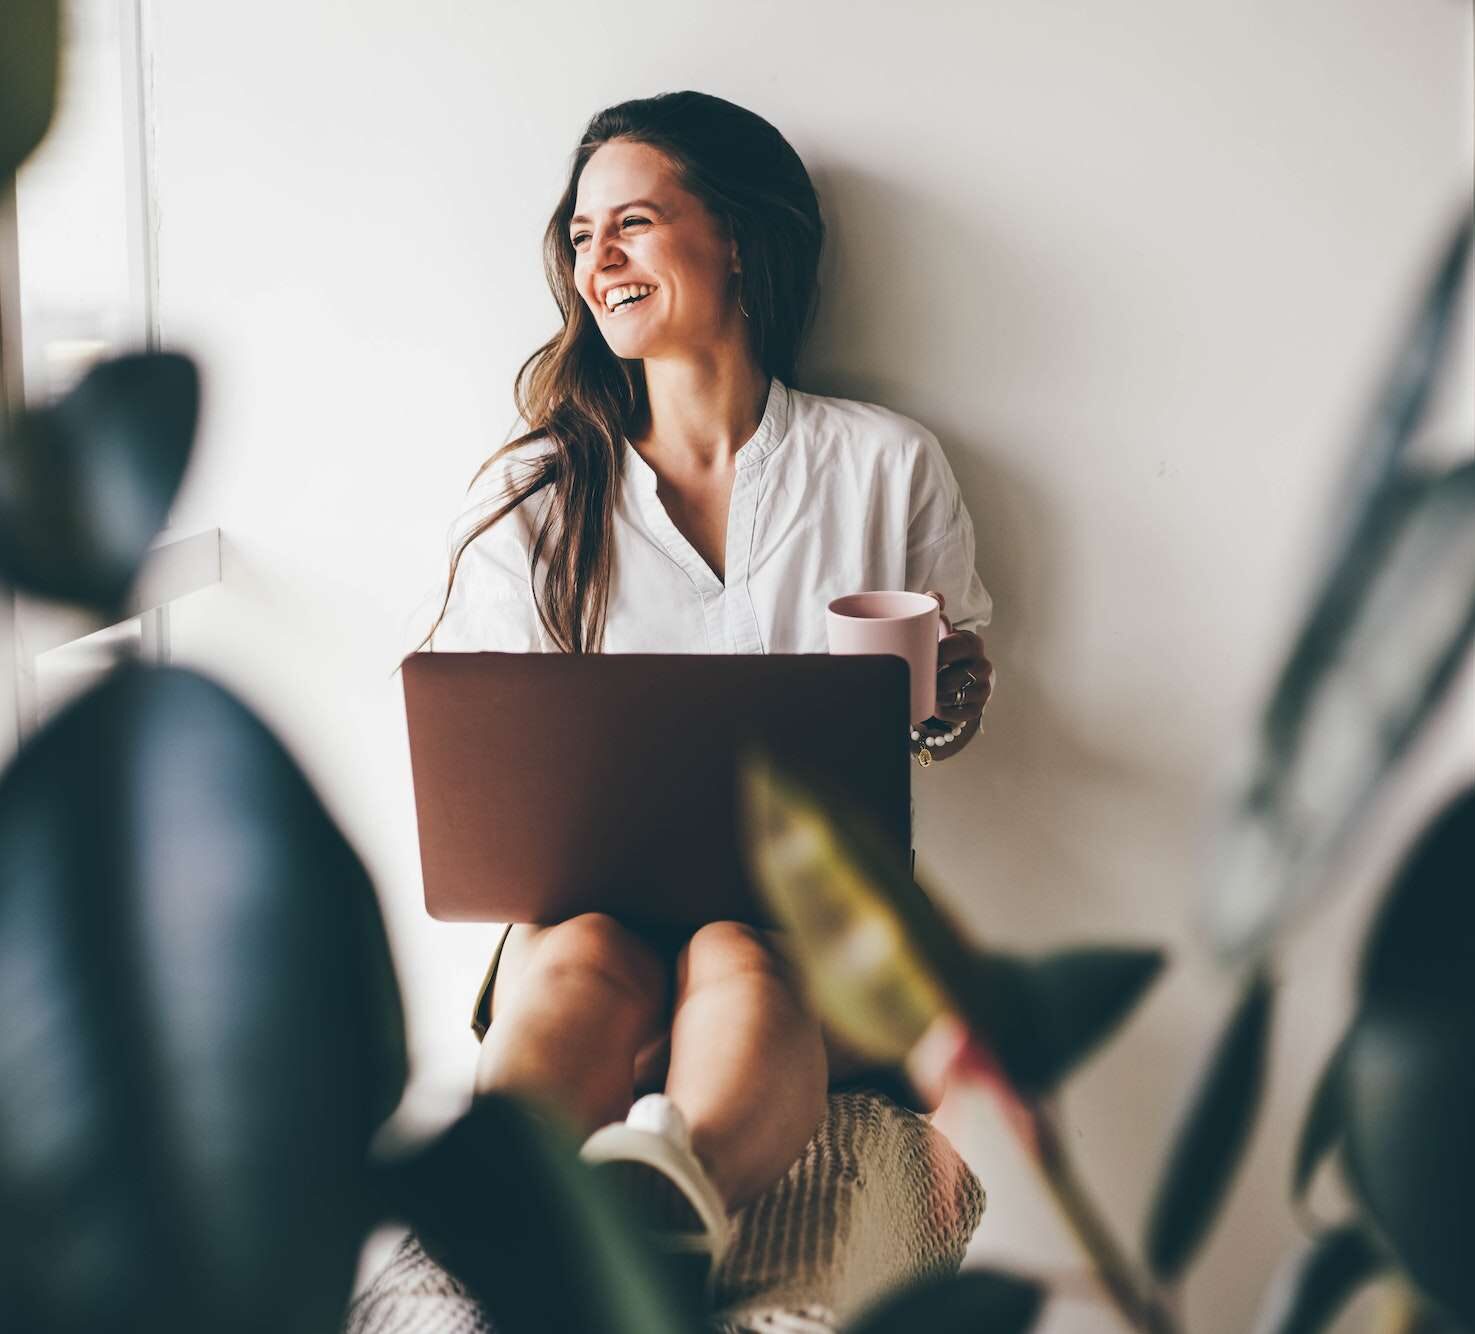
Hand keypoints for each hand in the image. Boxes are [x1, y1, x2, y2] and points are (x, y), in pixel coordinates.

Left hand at [923, 590, 993, 732]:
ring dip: (935, 697)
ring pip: (955, 696)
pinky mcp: (978, 708)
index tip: (921, 659)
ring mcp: (983, 688)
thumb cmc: (940, 650)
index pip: (959, 646)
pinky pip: (959, 714)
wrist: (950, 678)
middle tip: (915, 681)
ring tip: (921, 693)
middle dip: (934, 681)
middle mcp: (983, 665)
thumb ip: (934, 610)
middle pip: (956, 676)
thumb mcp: (937, 630)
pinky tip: (933, 706)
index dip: (939, 654)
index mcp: (972, 642)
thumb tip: (935, 595)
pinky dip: (943, 712)